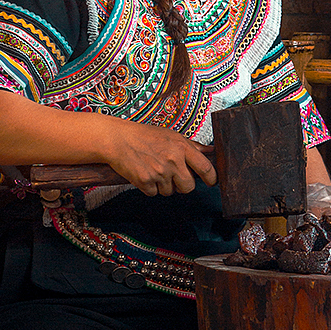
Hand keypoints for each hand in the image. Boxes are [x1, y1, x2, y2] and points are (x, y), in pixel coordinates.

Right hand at [102, 121, 217, 197]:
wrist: (118, 139)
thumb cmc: (145, 136)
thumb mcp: (172, 136)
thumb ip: (192, 146)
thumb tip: (212, 151)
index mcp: (181, 147)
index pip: (205, 168)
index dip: (212, 178)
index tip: (212, 182)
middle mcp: (172, 160)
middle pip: (189, 187)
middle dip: (183, 186)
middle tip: (174, 177)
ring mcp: (159, 172)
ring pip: (170, 192)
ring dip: (163, 186)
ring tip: (154, 169)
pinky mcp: (145, 181)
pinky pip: (154, 194)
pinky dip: (149, 188)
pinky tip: (144, 174)